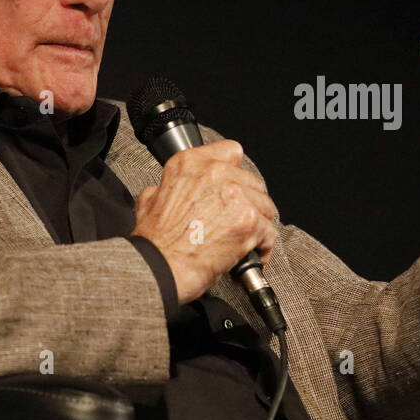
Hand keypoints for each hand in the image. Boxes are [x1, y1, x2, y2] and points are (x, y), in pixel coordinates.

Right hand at [132, 140, 277, 303]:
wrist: (160, 267)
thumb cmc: (156, 242)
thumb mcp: (150, 200)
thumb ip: (168, 187)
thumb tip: (170, 190)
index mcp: (191, 164)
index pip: (231, 152)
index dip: (235, 173)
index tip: (235, 187)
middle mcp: (215, 173)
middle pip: (253, 182)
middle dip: (248, 203)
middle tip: (237, 221)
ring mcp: (235, 196)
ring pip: (265, 206)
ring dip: (258, 224)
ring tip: (244, 240)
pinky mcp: (248, 221)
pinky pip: (269, 232)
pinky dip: (262, 247)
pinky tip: (251, 255)